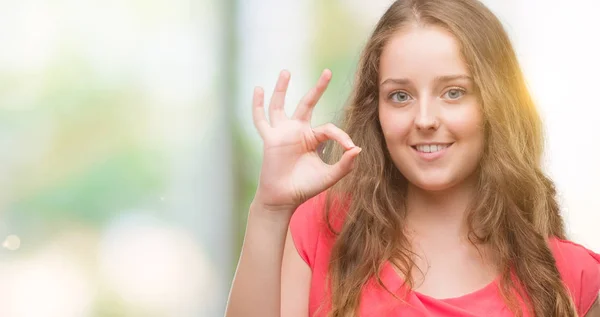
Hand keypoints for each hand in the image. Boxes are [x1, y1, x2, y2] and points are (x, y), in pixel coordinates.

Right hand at [252, 69, 361, 211]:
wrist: (284, 199)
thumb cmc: (305, 187)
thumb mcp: (329, 176)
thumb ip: (345, 164)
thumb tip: (358, 148)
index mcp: (313, 138)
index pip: (329, 128)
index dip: (341, 136)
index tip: (349, 147)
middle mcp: (298, 131)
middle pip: (308, 104)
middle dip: (318, 88)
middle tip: (328, 72)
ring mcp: (283, 133)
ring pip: (280, 105)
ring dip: (282, 88)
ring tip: (286, 71)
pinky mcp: (270, 138)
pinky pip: (261, 120)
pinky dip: (258, 105)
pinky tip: (258, 90)